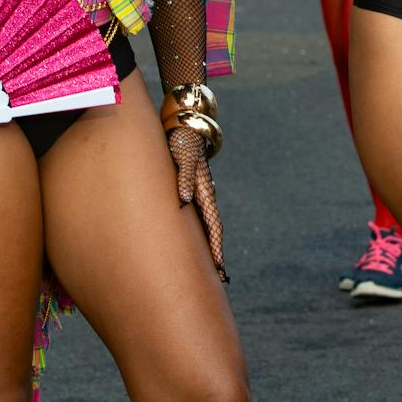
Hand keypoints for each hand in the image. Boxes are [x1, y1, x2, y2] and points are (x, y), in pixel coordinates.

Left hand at [169, 126, 226, 281]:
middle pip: (212, 231)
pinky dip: (197, 232)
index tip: (219, 270)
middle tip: (220, 279)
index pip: (213, 226)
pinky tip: (195, 241)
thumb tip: (185, 202)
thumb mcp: (182, 157)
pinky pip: (195, 215)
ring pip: (204, 225)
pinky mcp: (189, 187)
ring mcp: (198, 192)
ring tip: (210, 267)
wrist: (185, 122)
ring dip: (206, 245)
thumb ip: (183, 179)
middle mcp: (204, 195)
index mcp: (204, 190)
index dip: (215, 249)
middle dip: (215, 254)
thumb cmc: (181, 139)